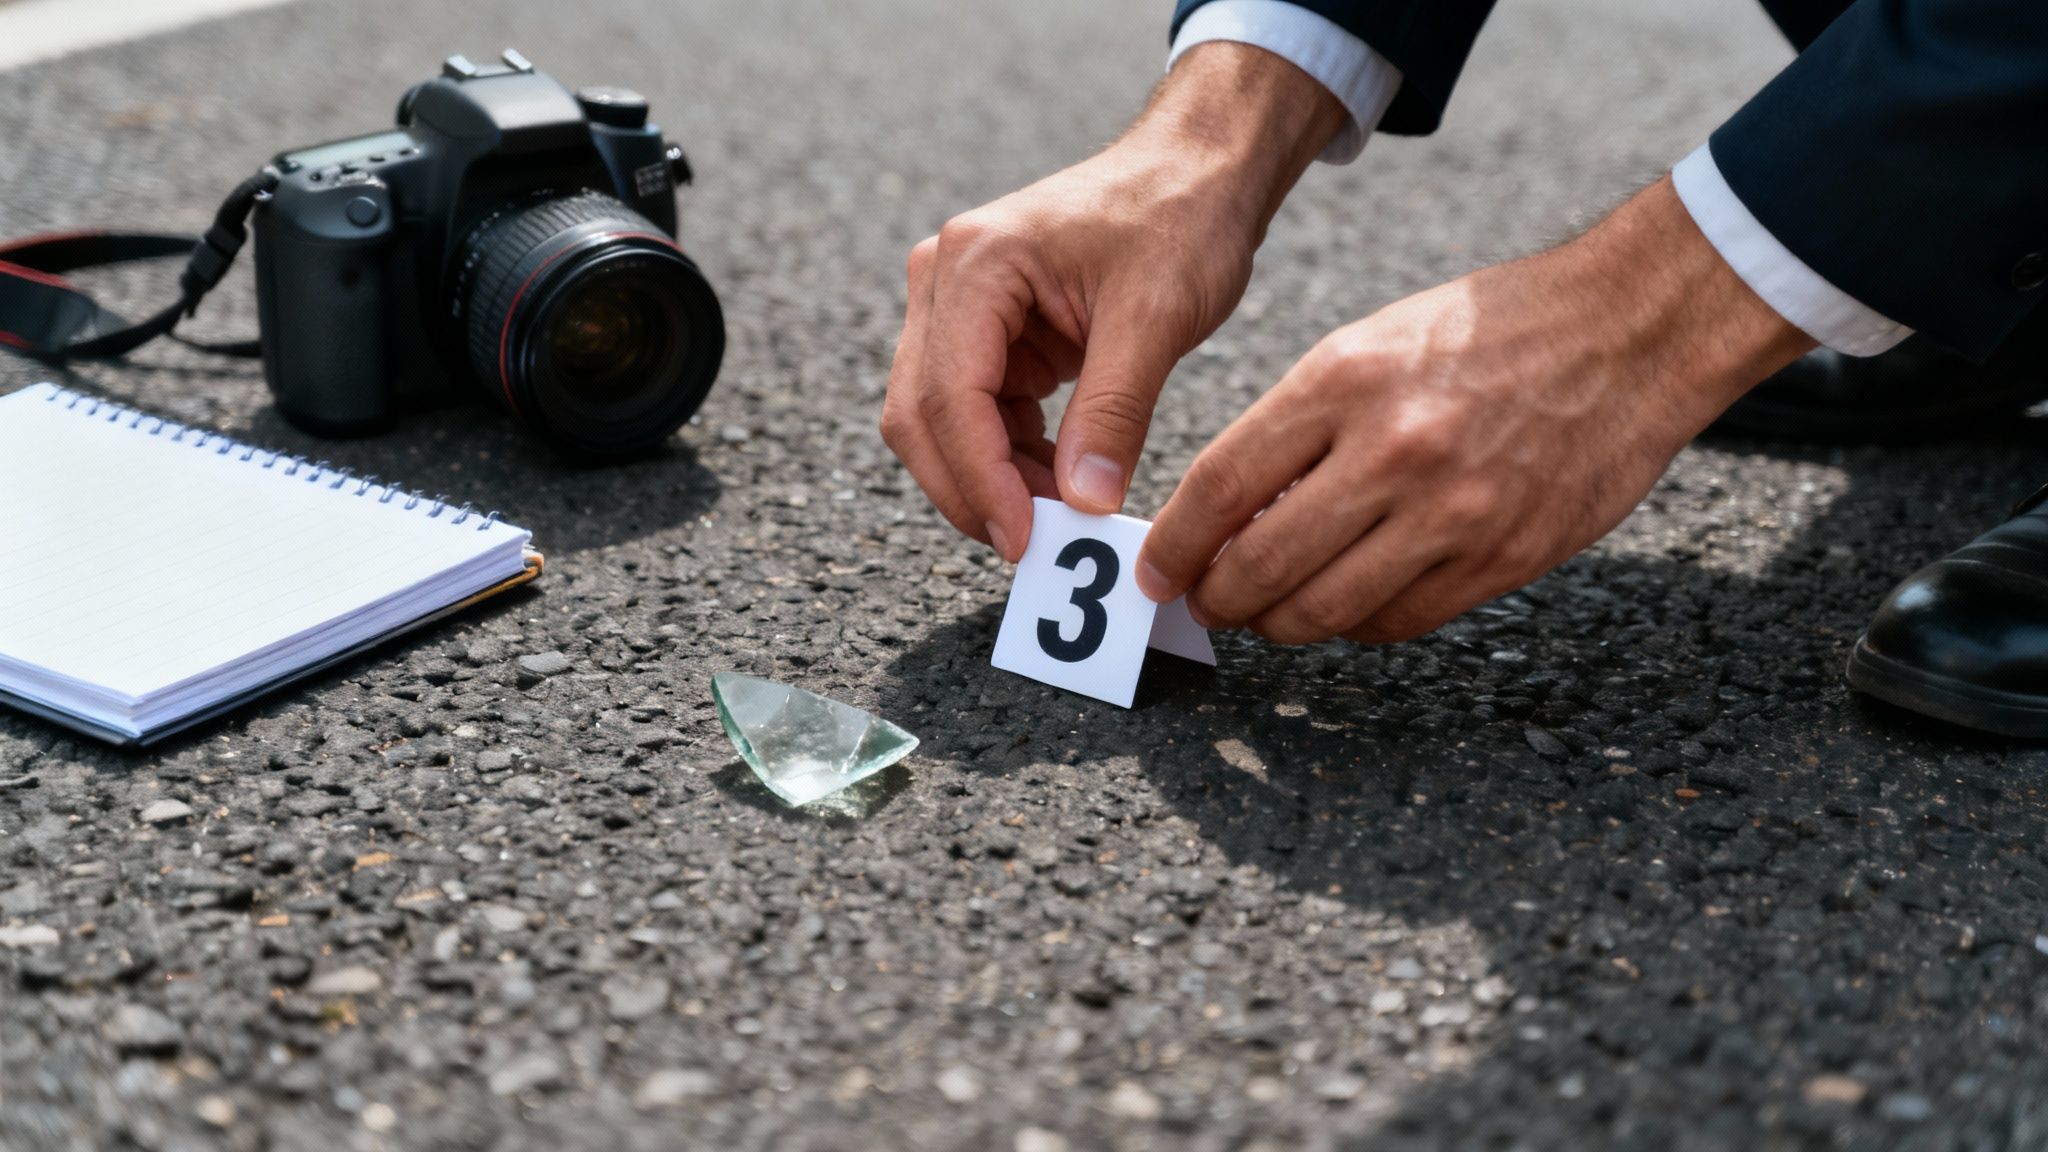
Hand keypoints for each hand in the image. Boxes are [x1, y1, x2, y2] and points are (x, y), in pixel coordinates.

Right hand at [881, 43, 1343, 560]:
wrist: (1195, 170)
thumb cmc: (1179, 217)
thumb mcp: (1156, 316)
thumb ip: (1115, 412)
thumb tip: (1085, 504)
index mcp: (977, 263)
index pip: (948, 396)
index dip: (980, 479)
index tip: (1026, 540)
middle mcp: (946, 280)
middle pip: (922, 415)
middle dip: (972, 489)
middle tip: (1036, 549)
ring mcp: (957, 306)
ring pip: (940, 423)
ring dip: (991, 479)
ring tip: (1062, 516)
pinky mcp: (984, 332)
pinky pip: (975, 414)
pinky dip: (1009, 458)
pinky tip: (1061, 480)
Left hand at [1135, 177, 1816, 643]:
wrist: (1628, 332)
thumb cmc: (1490, 331)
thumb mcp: (1371, 345)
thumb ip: (1298, 427)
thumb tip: (1227, 513)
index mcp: (1345, 380)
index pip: (1222, 484)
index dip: (1176, 545)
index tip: (1156, 571)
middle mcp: (1393, 448)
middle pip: (1262, 564)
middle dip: (1217, 600)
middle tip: (1206, 605)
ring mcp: (1452, 510)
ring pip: (1326, 610)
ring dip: (1280, 625)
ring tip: (1268, 613)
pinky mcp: (1503, 556)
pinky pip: (1399, 622)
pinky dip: (1357, 626)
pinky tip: (1347, 605)